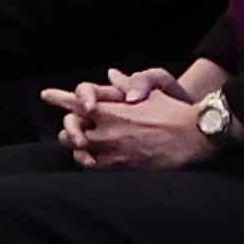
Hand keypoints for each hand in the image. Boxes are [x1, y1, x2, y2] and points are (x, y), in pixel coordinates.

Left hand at [64, 85, 213, 170]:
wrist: (198, 136)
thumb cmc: (175, 112)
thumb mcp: (151, 92)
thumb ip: (127, 84)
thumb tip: (112, 73)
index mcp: (111, 110)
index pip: (76, 101)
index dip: (59, 98)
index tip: (46, 95)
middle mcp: (107, 131)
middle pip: (71, 132)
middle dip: (69, 131)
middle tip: (71, 133)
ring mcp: (113, 151)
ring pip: (80, 153)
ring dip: (79, 151)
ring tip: (83, 150)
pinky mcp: (123, 169)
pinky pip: (96, 169)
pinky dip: (93, 165)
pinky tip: (97, 163)